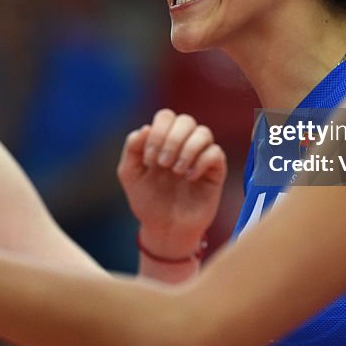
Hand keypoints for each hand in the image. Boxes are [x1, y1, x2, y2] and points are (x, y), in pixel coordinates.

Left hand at [117, 109, 226, 257]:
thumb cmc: (148, 201)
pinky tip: (190, 178)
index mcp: (164, 140)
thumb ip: (132, 149)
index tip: (149, 160)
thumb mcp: (130, 174)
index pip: (166, 116)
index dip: (158, 132)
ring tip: (176, 171)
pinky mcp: (214, 172)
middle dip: (171, 140)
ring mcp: (200, 157)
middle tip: (162, 165)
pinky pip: (216, 153)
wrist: (164, 229)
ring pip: (203, 132)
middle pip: (186, 120)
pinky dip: (201, 162)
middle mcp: (184, 144)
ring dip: (187, 149)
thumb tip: (145, 128)